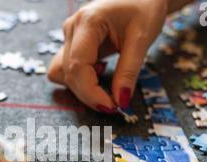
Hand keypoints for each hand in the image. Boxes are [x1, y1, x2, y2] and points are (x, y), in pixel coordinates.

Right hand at [48, 0, 168, 112]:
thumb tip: (121, 101)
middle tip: (114, 104)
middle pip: (69, 74)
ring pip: (62, 73)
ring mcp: (68, 35)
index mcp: (87, 22)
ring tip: (105, 85)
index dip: (91, 93)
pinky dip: (79, 79)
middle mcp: (72, 28)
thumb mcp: (142, 39)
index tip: (111, 107)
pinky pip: (65, 69)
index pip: (78, 66)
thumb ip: (129, 71)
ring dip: (81, 88)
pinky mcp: (71, 43)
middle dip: (89, 95)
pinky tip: (98, 73)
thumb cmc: (143, 7)